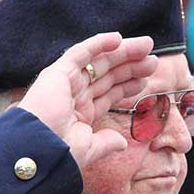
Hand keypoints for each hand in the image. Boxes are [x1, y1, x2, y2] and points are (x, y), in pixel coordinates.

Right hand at [13, 32, 157, 168]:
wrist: (39, 151)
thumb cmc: (60, 154)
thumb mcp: (90, 149)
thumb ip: (106, 143)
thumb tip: (121, 143)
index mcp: (81, 113)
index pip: (109, 93)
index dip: (128, 85)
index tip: (147, 80)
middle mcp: (74, 95)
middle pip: (108, 75)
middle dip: (131, 66)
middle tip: (154, 59)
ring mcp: (66, 83)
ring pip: (99, 62)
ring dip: (123, 52)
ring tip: (147, 46)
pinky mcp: (58, 73)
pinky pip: (80, 53)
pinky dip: (98, 43)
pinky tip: (118, 38)